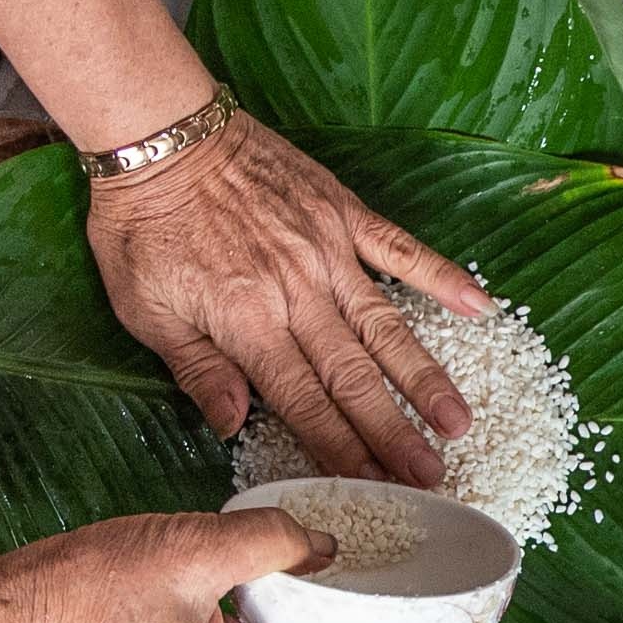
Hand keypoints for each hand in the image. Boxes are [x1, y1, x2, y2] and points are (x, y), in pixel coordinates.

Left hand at [89, 104, 491, 483]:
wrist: (160, 133)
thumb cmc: (142, 224)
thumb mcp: (144, 308)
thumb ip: (196, 369)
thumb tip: (232, 428)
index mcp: (246, 320)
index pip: (301, 402)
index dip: (339, 449)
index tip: (372, 489)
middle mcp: (297, 290)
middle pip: (353, 376)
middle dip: (393, 432)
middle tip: (431, 477)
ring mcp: (327, 249)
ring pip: (386, 326)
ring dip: (424, 377)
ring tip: (459, 421)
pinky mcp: (343, 211)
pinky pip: (400, 248)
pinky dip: (442, 277)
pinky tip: (480, 307)